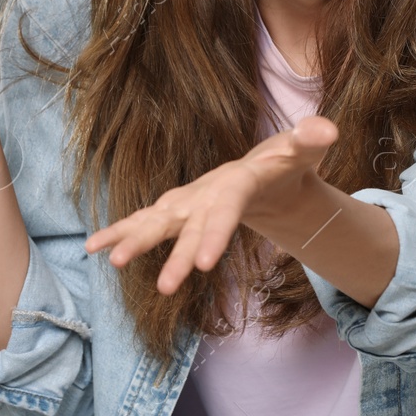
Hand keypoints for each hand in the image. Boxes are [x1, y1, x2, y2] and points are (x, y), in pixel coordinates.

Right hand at [84, 115, 337, 294]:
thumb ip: (311, 140)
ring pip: (157, 223)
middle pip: (185, 222)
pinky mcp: (179, 213)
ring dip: (135, 241)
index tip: (203, 266)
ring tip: (112, 262)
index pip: (226, 210)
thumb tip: (323, 129)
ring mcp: (188, 202)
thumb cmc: (288, 161)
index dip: (214, 235)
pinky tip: (93, 248)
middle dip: (172, 252)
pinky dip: (119, 233)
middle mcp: (205, 191)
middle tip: (163, 287)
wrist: (268, 167)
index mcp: (236, 181)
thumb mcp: (305, 151)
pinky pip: (145, 224)